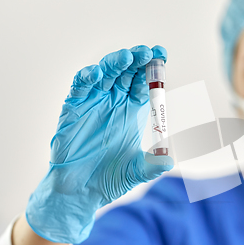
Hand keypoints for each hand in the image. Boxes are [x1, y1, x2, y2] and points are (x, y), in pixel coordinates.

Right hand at [26, 45, 173, 243]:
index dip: (153, 70)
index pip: (145, 84)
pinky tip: (96, 73)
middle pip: (127, 73)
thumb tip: (170, 161)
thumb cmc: (110, 179)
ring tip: (128, 57)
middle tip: (148, 52)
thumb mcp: (137, 172)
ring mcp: (94, 103)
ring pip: (105, 75)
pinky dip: (86, 78)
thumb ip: (153, 165)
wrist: (80, 192)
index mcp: (132, 110)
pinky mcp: (73, 109)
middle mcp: (114, 102)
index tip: (162, 56)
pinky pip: (79, 88)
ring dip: (115, 64)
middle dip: (138, 60)